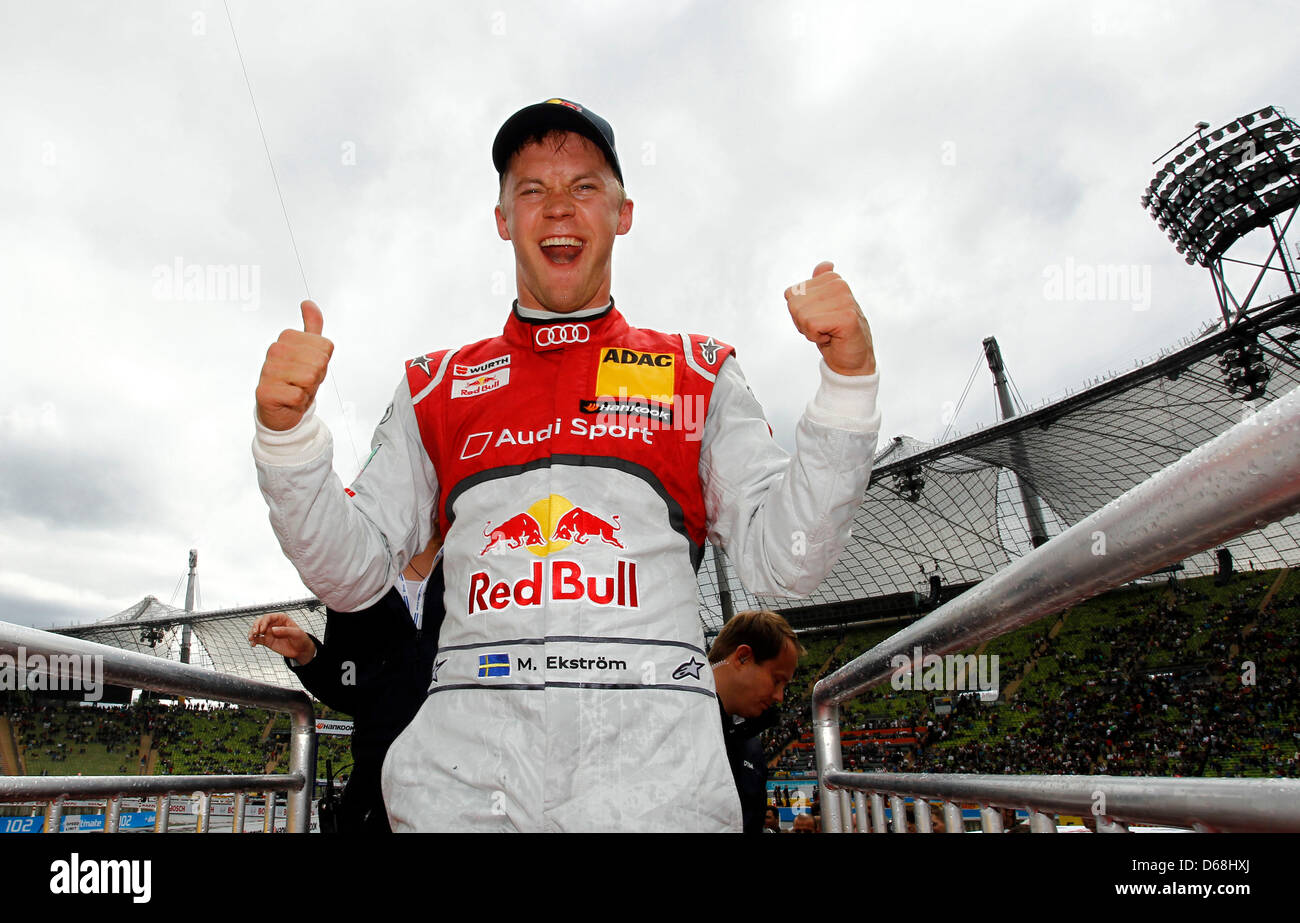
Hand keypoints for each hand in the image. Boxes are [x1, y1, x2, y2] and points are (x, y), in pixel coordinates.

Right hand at [248, 612, 315, 663]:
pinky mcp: (267, 640)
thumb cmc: (301, 638)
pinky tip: (253, 644)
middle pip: (260, 622)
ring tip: (251, 639)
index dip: (263, 622)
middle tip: (255, 633)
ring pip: (256, 630)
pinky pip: (257, 639)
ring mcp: (269, 632)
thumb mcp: (296, 633)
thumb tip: (273, 630)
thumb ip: (285, 631)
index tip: (262, 630)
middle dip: (255, 626)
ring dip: (251, 633)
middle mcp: (273, 624)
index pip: (268, 617)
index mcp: (281, 618)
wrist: (301, 650)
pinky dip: (253, 641)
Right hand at [255, 301, 334, 430]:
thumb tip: (308, 303)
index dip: (323, 362)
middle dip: (317, 376)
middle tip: (303, 381)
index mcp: (286, 337)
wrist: (281, 409)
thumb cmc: (297, 379)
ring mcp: (267, 370)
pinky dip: (299, 402)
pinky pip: (299, 396)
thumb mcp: (310, 351)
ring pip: (310, 378)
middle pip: (319, 362)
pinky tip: (288, 400)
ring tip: (296, 388)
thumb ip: (312, 326)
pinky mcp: (265, 392)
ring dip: (308, 389)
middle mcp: (274, 350)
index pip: (326, 346)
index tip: (309, 367)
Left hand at [784, 262, 875, 375]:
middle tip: (823, 328)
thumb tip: (826, 264)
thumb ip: (818, 286)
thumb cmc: (833, 334)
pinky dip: (816, 337)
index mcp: (832, 279)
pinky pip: (811, 325)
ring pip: (801, 315)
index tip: (818, 319)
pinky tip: (833, 337)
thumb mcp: (820, 308)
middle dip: (802, 322)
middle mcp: (839, 284)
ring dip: (810, 331)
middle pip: (793, 304)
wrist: (852, 360)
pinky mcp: (847, 316)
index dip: (798, 313)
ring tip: (828, 332)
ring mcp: (845, 299)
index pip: (790, 294)